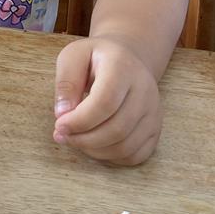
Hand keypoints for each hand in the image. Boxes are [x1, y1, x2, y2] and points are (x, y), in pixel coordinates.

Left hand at [52, 38, 161, 165]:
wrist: (127, 58)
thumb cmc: (95, 58)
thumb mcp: (73, 56)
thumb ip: (66, 82)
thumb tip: (62, 114)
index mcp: (123, 67)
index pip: (105, 102)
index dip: (80, 120)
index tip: (58, 125)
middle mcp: (145, 90)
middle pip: (117, 128)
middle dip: (84, 139)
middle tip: (62, 136)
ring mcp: (154, 112)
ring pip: (126, 146)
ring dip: (94, 150)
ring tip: (75, 140)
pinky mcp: (155, 129)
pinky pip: (135, 155)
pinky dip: (110, 157)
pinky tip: (93, 145)